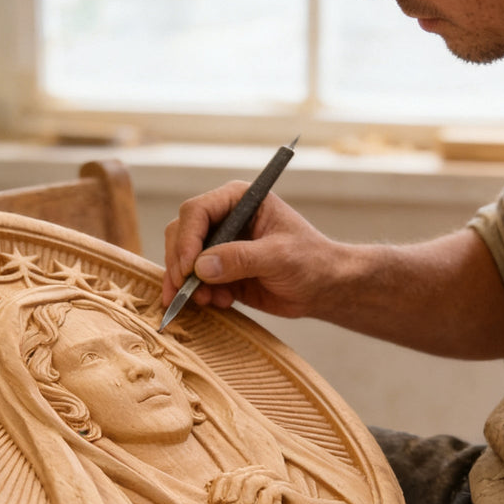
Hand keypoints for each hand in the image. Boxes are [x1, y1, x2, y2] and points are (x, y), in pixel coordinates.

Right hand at [162, 182, 337, 318]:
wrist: (323, 288)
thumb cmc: (311, 261)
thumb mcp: (279, 256)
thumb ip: (241, 259)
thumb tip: (201, 267)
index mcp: (239, 200)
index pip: (197, 211)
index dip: (187, 239)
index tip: (189, 269)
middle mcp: (224, 218)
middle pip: (181, 233)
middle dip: (180, 264)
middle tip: (187, 290)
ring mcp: (219, 244)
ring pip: (182, 259)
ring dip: (187, 283)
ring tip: (208, 301)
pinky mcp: (218, 270)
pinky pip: (193, 280)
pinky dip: (198, 294)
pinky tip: (220, 303)